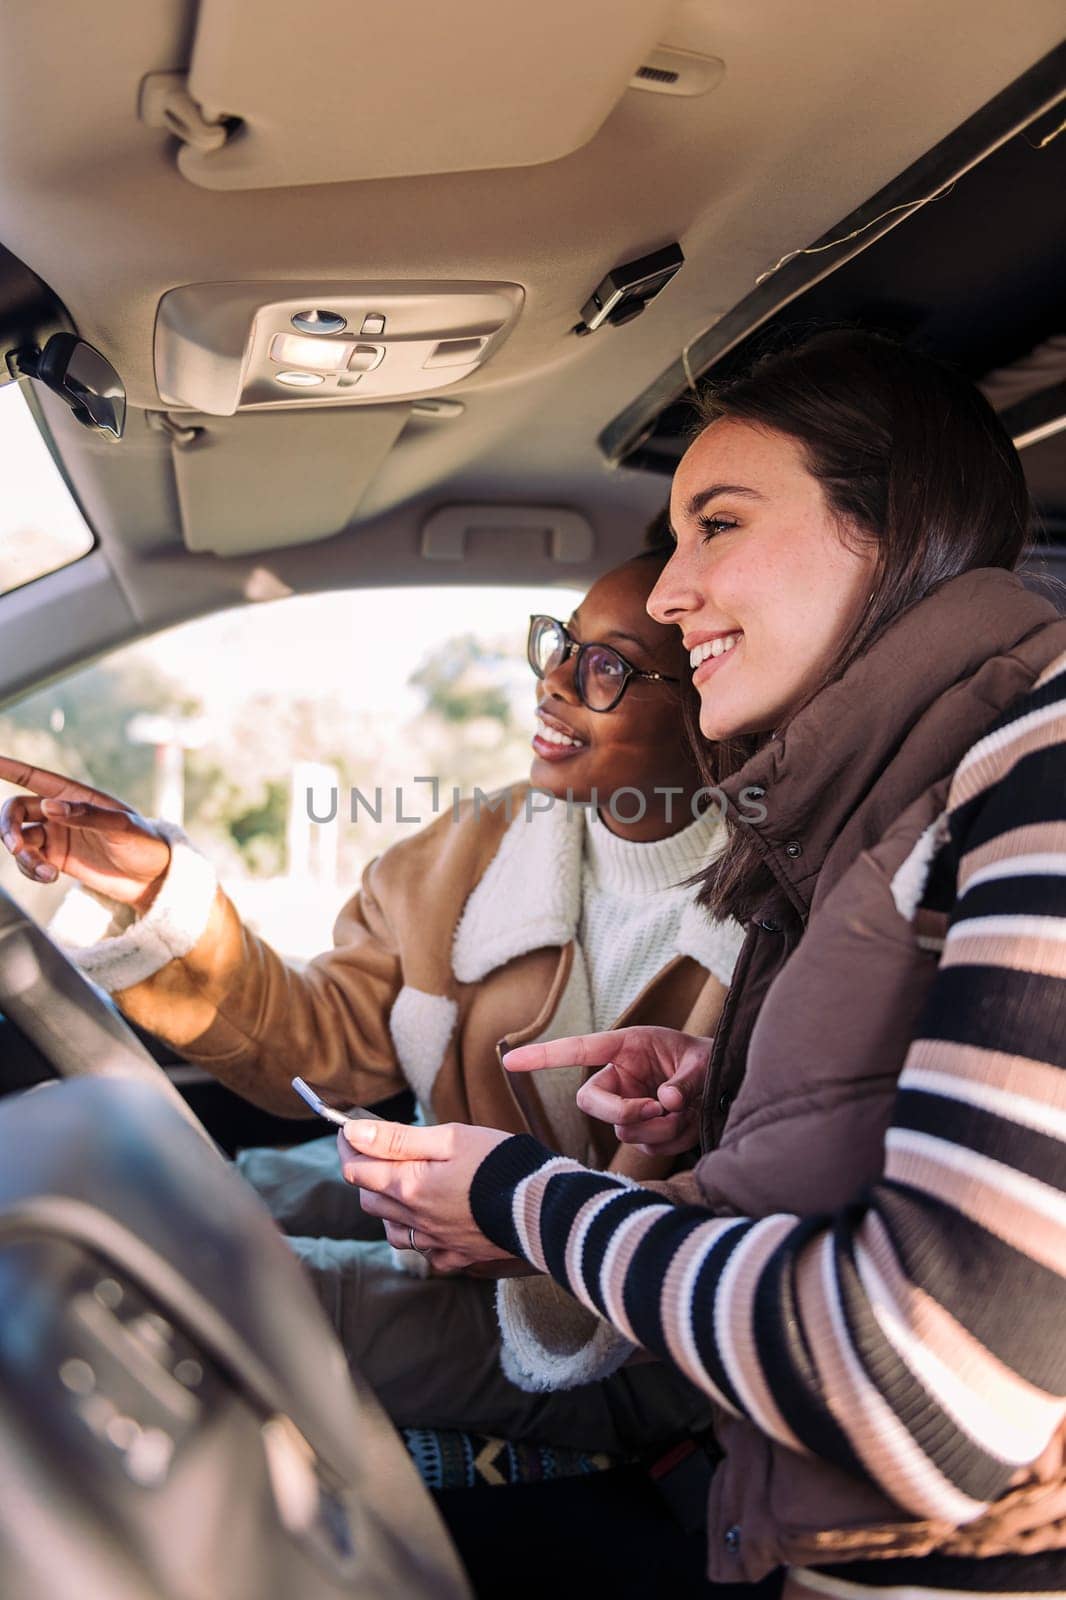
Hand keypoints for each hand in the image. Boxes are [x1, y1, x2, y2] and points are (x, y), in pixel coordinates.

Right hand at [0, 756, 170, 909]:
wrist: (154, 877)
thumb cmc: (144, 843)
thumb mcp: (121, 827)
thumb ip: (86, 815)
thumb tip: (48, 806)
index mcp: (74, 795)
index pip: (34, 777)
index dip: (9, 768)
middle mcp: (59, 813)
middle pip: (15, 811)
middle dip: (7, 828)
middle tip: (16, 847)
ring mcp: (56, 837)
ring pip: (19, 840)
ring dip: (23, 857)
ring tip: (47, 873)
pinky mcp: (56, 860)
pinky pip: (29, 862)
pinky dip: (31, 870)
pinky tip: (49, 877)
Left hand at [336, 1120, 513, 1273]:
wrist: (544, 1208)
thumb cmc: (501, 1164)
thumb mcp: (450, 1138)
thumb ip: (398, 1138)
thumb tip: (354, 1132)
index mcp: (410, 1186)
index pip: (356, 1169)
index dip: (347, 1146)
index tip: (349, 1130)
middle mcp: (416, 1220)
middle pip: (369, 1198)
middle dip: (366, 1173)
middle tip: (379, 1150)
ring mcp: (436, 1242)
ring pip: (392, 1229)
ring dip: (387, 1206)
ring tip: (404, 1184)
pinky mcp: (457, 1257)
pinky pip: (423, 1250)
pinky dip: (418, 1233)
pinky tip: (433, 1218)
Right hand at [503, 1026, 710, 1157]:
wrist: (723, 1087)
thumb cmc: (708, 1062)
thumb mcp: (701, 1063)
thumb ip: (686, 1080)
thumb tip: (667, 1101)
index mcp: (625, 1047)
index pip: (577, 1050)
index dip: (543, 1056)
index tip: (509, 1061)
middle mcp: (619, 1077)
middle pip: (590, 1101)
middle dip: (622, 1110)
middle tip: (660, 1107)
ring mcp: (625, 1105)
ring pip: (623, 1128)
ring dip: (660, 1126)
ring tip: (689, 1110)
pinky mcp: (638, 1130)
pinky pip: (643, 1144)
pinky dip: (670, 1138)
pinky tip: (688, 1123)